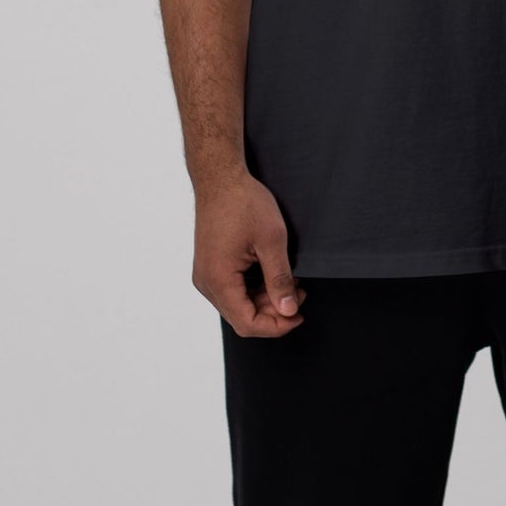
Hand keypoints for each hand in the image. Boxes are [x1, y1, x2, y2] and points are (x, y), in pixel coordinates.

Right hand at [192, 170, 306, 336]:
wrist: (220, 178)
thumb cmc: (244, 202)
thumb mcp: (272, 240)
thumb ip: (280, 279)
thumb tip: (289, 310)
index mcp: (218, 280)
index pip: (247, 324)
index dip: (276, 327)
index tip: (299, 315)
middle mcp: (206, 282)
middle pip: (242, 317)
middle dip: (274, 312)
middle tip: (299, 292)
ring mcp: (206, 275)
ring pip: (238, 304)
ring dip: (265, 299)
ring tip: (290, 280)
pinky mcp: (210, 266)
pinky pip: (232, 290)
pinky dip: (254, 288)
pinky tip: (272, 272)